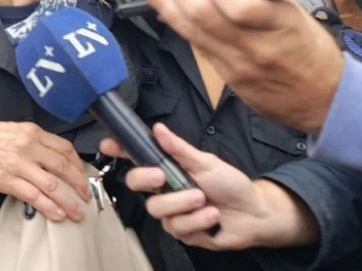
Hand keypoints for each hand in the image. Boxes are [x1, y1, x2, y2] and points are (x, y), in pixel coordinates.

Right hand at [0, 117, 90, 222]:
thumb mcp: (15, 129)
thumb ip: (35, 141)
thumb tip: (53, 156)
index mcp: (32, 132)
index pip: (65, 148)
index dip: (78, 164)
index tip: (83, 175)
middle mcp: (29, 147)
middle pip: (63, 167)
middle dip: (79, 184)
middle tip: (86, 196)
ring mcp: (19, 165)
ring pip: (52, 184)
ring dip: (68, 200)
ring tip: (77, 212)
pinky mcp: (7, 180)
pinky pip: (33, 195)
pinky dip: (48, 206)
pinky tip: (57, 214)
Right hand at [100, 124, 318, 249]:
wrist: (254, 213)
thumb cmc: (231, 184)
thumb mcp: (206, 162)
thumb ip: (180, 149)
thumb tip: (158, 128)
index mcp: (168, 169)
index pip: (137, 159)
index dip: (120, 151)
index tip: (108, 143)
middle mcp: (165, 191)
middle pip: (135, 185)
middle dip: (146, 178)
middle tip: (162, 174)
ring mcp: (172, 213)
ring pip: (157, 209)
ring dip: (183, 203)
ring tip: (205, 200)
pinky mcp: (183, 233)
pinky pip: (179, 227)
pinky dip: (198, 219)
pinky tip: (212, 216)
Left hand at [133, 0, 343, 134]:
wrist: (324, 100)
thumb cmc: (312, 48)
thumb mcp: (298, 8)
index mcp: (280, 25)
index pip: (240, 6)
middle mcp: (255, 48)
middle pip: (205, 18)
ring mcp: (238, 67)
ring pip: (192, 34)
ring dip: (165, 6)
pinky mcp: (228, 80)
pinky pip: (199, 48)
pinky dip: (182, 26)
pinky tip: (167, 10)